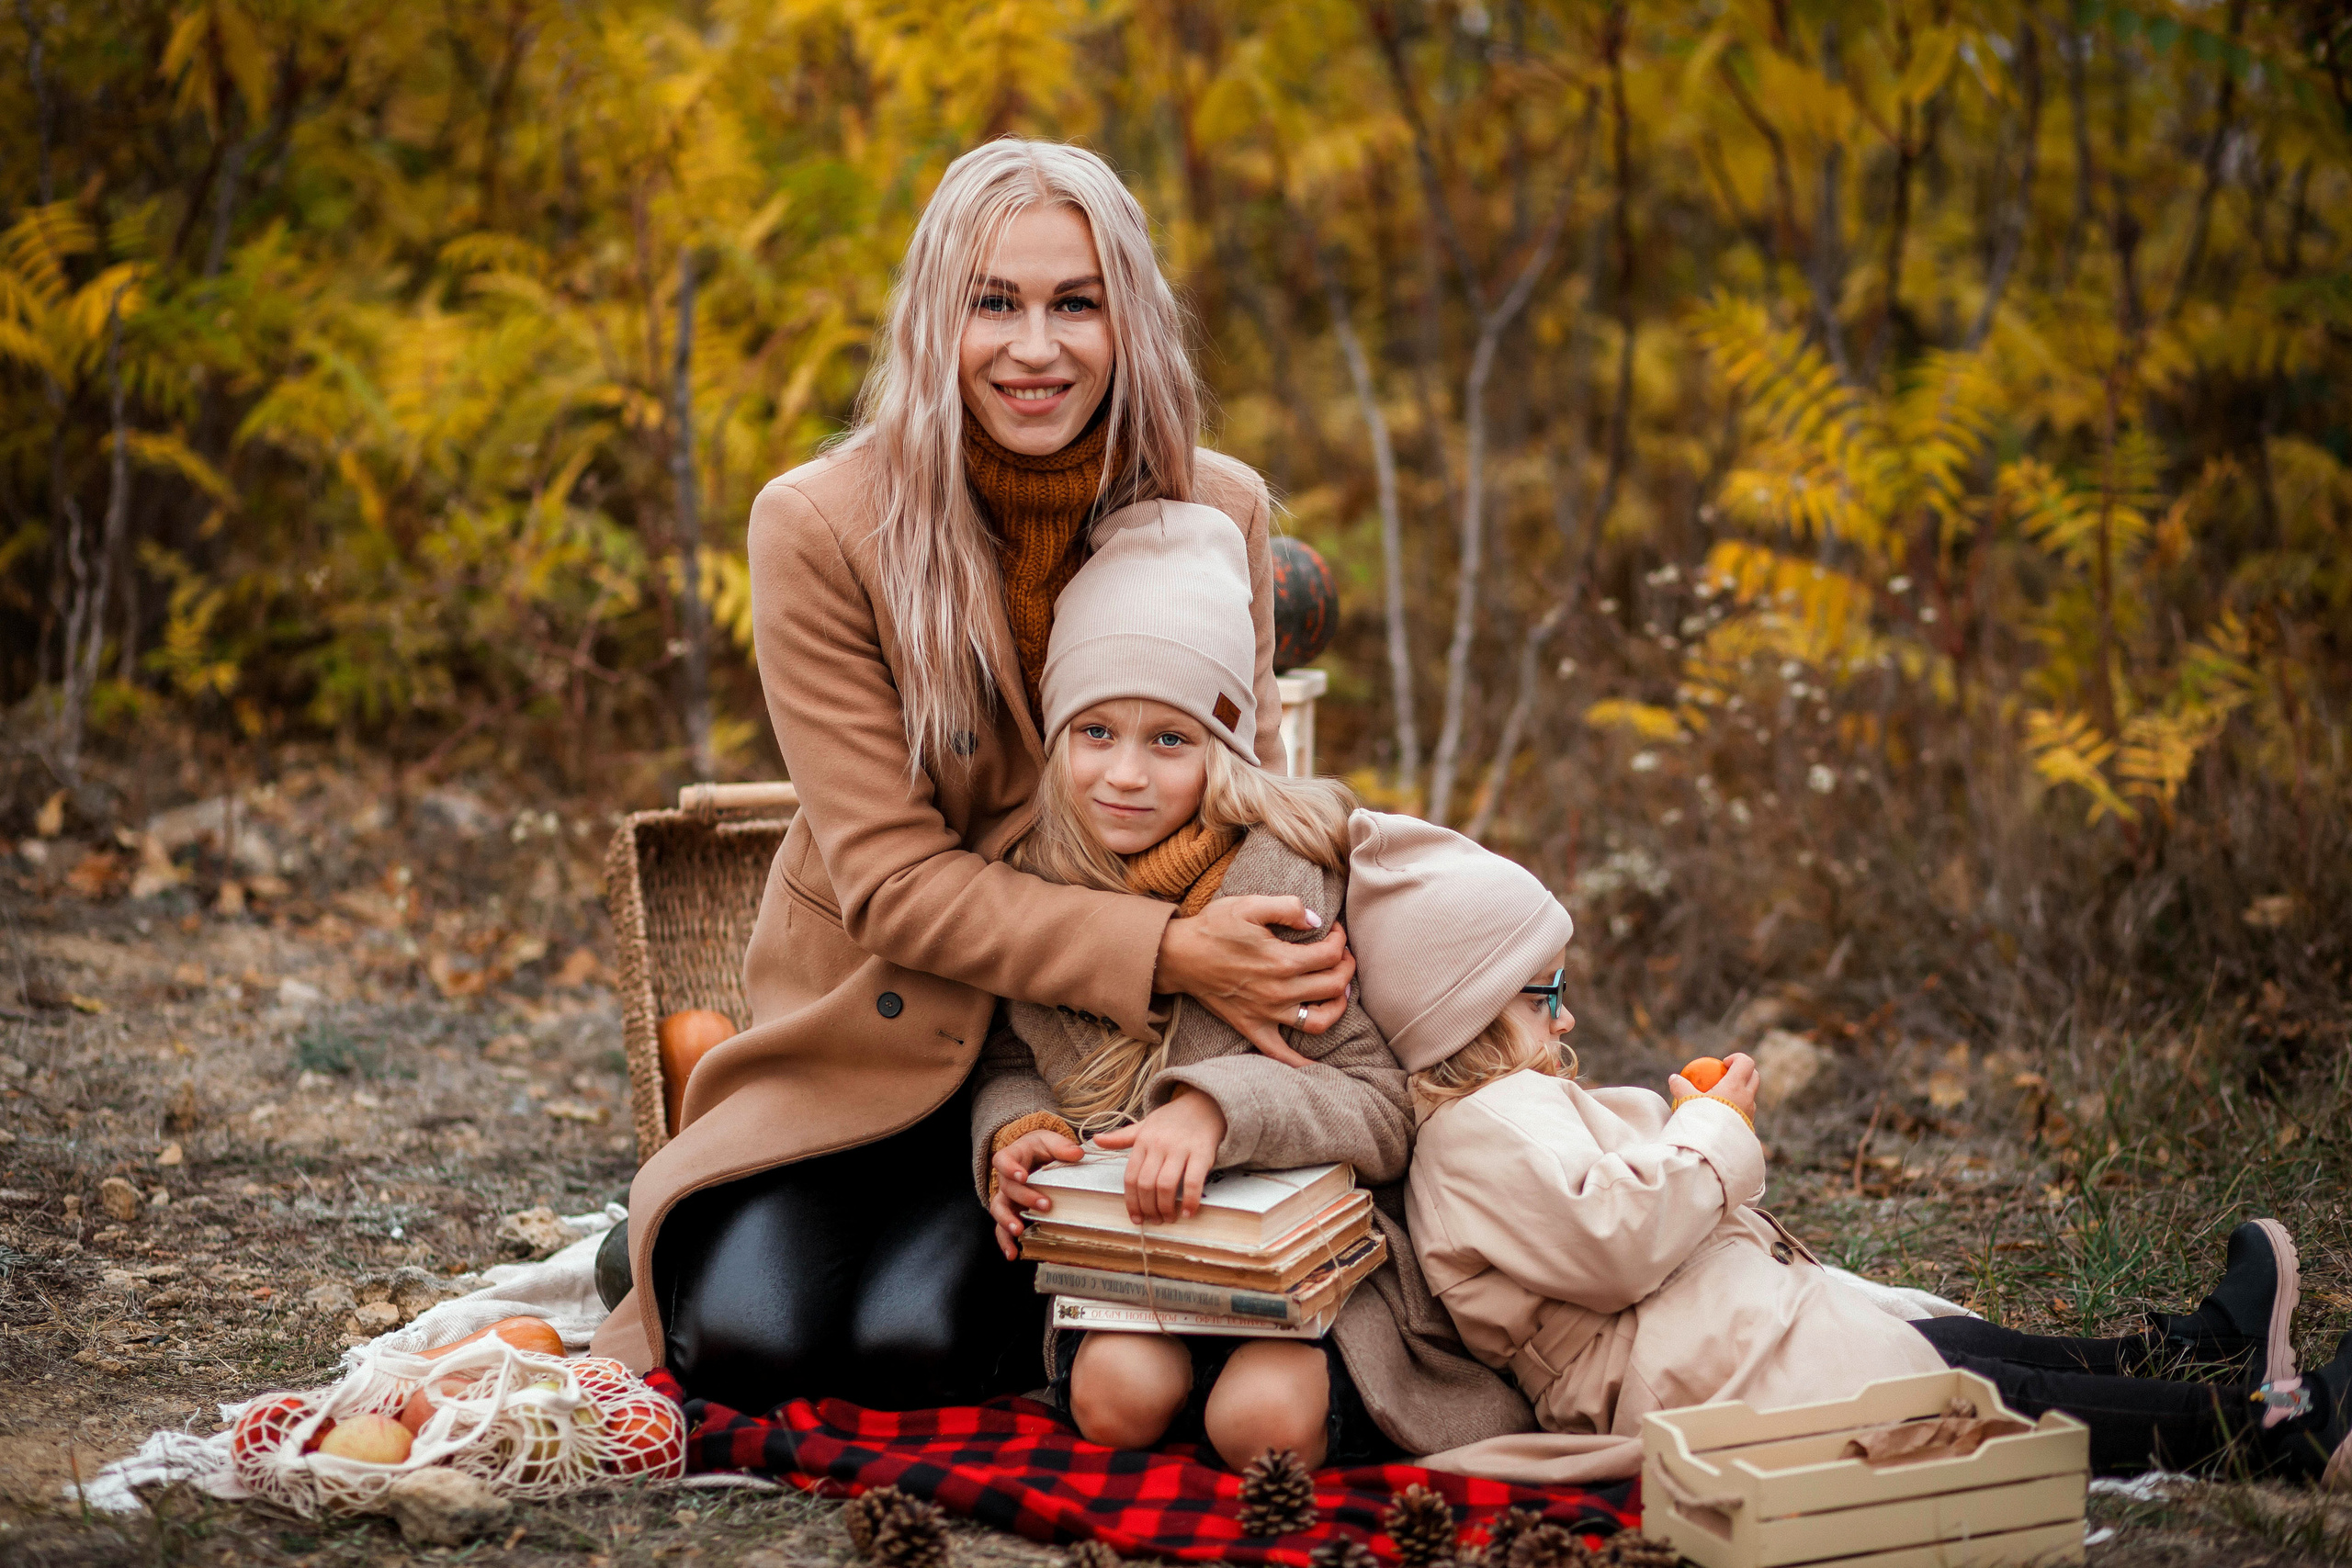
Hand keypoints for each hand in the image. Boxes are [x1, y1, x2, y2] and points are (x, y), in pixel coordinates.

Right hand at [988, 1127, 1085, 1259]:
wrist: (1032, 1156)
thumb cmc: (1040, 1148)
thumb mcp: (1049, 1140)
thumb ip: (1061, 1146)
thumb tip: (1077, 1154)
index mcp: (1012, 1157)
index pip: (1003, 1160)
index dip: (1010, 1168)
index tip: (1023, 1176)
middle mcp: (1005, 1179)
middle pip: (1007, 1188)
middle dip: (1024, 1198)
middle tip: (1044, 1205)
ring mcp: (1006, 1197)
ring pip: (999, 1209)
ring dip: (1007, 1221)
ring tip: (1018, 1231)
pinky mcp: (1011, 1212)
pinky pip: (1003, 1228)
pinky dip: (1006, 1242)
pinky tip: (1013, 1254)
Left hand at [1093, 1089, 1227, 1224]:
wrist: (1205, 1104)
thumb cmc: (1173, 1119)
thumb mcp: (1145, 1125)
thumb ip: (1122, 1137)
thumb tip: (1096, 1140)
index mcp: (1143, 1141)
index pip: (1131, 1177)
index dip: (1131, 1202)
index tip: (1136, 1218)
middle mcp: (1159, 1145)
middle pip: (1146, 1184)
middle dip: (1148, 1209)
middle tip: (1154, 1221)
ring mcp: (1181, 1148)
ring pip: (1166, 1185)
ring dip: (1166, 1208)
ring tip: (1169, 1218)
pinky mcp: (1202, 1153)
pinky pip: (1193, 1181)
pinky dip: (1190, 1201)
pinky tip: (1189, 1213)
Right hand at [1154, 896, 1355, 1063]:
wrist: (1179, 956)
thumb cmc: (1214, 928)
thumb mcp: (1250, 905)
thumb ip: (1288, 907)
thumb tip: (1317, 921)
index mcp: (1283, 960)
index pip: (1331, 955)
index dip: (1340, 940)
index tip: (1334, 931)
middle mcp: (1280, 991)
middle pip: (1334, 986)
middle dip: (1347, 968)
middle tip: (1342, 956)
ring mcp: (1267, 1013)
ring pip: (1319, 1022)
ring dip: (1338, 1008)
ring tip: (1340, 993)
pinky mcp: (1252, 1028)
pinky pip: (1281, 1054)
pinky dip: (1300, 1063)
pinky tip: (1315, 1064)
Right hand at [1668, 1051, 1758, 1122]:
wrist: (1715, 1148)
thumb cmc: (1702, 1121)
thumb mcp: (1688, 1102)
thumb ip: (1681, 1087)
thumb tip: (1674, 1078)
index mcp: (1735, 1086)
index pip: (1746, 1063)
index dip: (1737, 1058)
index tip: (1723, 1064)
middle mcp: (1747, 1097)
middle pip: (1754, 1076)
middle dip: (1743, 1072)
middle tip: (1726, 1076)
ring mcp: (1751, 1112)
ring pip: (1751, 1095)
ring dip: (1741, 1092)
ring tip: (1723, 1098)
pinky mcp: (1750, 1126)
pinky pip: (1747, 1112)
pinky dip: (1739, 1108)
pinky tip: (1724, 1115)